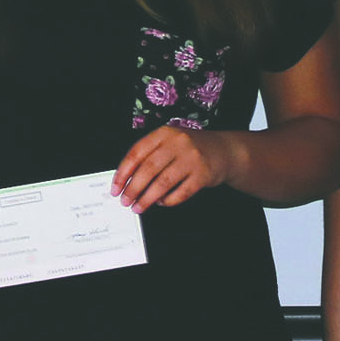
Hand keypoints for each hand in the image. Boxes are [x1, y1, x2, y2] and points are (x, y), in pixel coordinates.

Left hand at [112, 125, 241, 211]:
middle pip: (148, 169)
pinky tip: (162, 203)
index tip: (115, 188)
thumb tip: (126, 180)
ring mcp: (192, 158)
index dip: (123, 173)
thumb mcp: (170, 142)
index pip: (137, 153)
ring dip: (147, 198)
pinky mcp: (203, 175)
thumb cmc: (190, 148)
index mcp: (164, 133)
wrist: (224, 150)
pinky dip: (168, 201)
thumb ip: (150, 155)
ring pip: (163, 183)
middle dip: (133, 189)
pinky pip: (181, 193)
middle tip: (126, 201)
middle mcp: (178, 143)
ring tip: (139, 207)